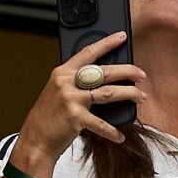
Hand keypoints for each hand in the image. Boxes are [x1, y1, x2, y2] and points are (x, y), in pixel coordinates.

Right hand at [10, 31, 147, 166]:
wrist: (35, 140)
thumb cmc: (49, 116)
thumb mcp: (58, 91)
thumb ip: (76, 81)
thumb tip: (105, 76)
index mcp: (62, 72)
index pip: (88, 52)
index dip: (107, 43)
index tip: (122, 37)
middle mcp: (66, 82)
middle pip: (105, 71)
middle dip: (128, 72)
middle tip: (141, 76)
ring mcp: (71, 99)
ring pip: (109, 92)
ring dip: (130, 94)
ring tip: (141, 97)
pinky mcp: (76, 117)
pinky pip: (102, 124)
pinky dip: (113, 131)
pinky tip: (120, 135)